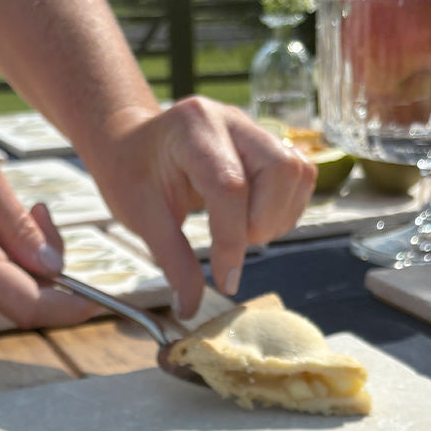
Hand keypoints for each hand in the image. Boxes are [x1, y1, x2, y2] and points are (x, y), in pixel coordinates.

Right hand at [0, 107, 99, 328]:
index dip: (69, 309)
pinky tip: (5, 217)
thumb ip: (22, 228)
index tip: (99, 301)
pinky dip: (13, 255)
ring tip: (28, 208)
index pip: (28, 305)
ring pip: (11, 288)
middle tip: (45, 215)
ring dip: (33, 258)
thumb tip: (55, 269)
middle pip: (24, 300)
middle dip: (53, 270)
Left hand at [89, 96, 316, 317]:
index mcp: (193, 128)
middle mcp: (232, 121)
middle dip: (263, 222)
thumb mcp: (141, 217)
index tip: (226, 281)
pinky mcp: (269, 144)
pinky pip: (300, 177)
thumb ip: (172, 261)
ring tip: (241, 231)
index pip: (230, 186)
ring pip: (297, 174)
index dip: (233, 241)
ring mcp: (255, 129)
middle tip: (234, 242)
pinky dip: (284, 210)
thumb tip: (190, 310)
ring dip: (277, 218)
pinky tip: (252, 220)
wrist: (132, 143)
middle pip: (281, 170)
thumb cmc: (130, 173)